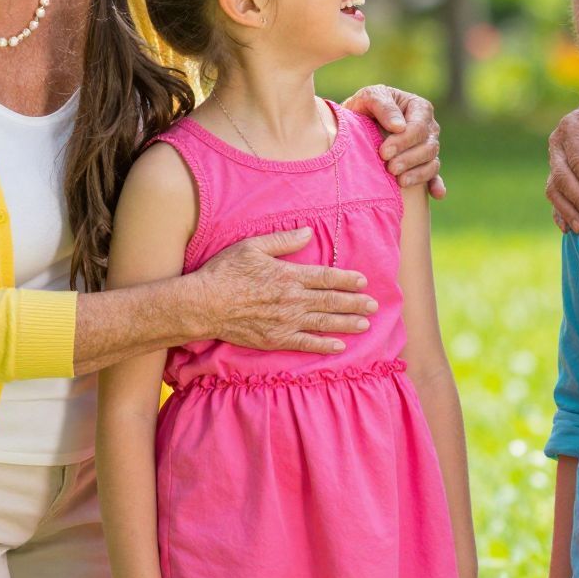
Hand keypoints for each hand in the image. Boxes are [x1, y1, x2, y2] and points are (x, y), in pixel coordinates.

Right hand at [197, 228, 377, 353]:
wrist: (204, 304)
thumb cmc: (226, 272)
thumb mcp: (253, 246)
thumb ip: (284, 240)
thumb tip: (308, 232)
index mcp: (289, 275)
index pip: (326, 277)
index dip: (347, 279)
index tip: (363, 281)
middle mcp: (292, 299)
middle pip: (330, 301)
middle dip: (355, 303)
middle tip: (374, 306)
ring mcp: (285, 322)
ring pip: (323, 322)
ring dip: (346, 323)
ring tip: (365, 324)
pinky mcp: (275, 339)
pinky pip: (305, 343)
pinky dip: (324, 344)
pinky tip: (339, 345)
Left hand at [347, 84, 445, 196]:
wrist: (352, 127)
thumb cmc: (363, 107)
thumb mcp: (369, 97)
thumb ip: (383, 106)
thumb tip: (399, 127)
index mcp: (418, 107)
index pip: (419, 126)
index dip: (404, 141)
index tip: (384, 152)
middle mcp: (428, 128)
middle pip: (429, 146)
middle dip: (409, 159)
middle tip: (390, 168)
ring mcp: (427, 148)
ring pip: (432, 163)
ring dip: (418, 174)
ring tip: (400, 181)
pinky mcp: (423, 166)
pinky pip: (434, 176)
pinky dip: (437, 185)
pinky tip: (436, 194)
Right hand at [546, 92, 578, 232]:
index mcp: (571, 127)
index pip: (578, 158)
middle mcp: (557, 144)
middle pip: (562, 176)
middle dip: (578, 199)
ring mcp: (555, 159)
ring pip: (554, 188)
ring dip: (567, 209)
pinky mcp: (557, 172)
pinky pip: (553, 194)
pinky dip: (559, 212)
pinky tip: (569, 228)